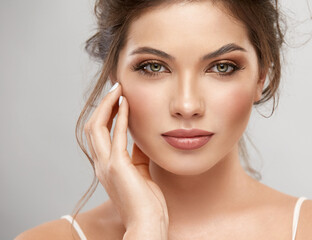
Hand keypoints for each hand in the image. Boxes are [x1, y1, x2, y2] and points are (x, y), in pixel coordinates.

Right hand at [84, 82, 168, 234]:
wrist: (148, 223)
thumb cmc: (147, 202)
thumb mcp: (140, 172)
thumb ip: (137, 154)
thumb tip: (140, 136)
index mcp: (106, 166)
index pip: (99, 133)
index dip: (105, 113)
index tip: (117, 98)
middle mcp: (101, 164)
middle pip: (92, 126)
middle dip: (103, 105)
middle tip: (115, 88)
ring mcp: (106, 165)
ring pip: (96, 127)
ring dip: (107, 106)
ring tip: (117, 89)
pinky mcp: (117, 167)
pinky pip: (115, 136)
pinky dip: (120, 117)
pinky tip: (126, 103)